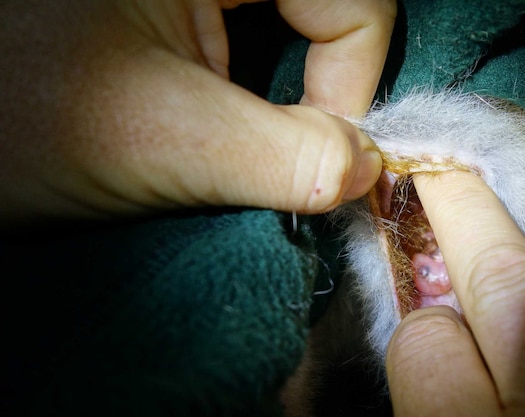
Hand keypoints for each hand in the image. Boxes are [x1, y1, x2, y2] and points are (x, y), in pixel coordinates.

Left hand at [0, 0, 395, 229]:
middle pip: (324, 4)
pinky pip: (257, 27)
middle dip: (326, 76)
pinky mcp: (175, 4)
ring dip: (294, 83)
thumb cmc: (18, 117)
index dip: (353, 70)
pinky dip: (264, 79)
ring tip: (244, 133)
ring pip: (296, 16)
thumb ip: (284, 157)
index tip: (323, 147)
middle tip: (300, 142)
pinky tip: (223, 116)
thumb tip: (367, 169)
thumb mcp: (161, 140)